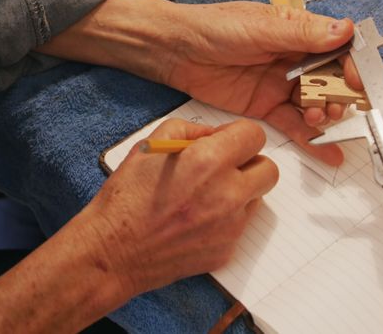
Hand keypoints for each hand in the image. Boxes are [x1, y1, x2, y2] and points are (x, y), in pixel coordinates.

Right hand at [78, 118, 277, 297]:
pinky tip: (194, 221)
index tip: (225, 142)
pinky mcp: (227, 251)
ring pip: (256, 199)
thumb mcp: (151, 145)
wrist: (114, 251)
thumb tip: (215, 134)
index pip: (255, 136)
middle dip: (250, 164)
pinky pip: (239, 227)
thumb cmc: (127, 197)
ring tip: (202, 197)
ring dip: (238, 193)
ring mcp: (230, 227)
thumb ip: (190, 130)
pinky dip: (224, 220)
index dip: (239, 136)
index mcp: (209, 161)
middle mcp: (228, 194)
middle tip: (223, 168)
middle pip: (268, 170)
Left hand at [157, 0, 358, 165]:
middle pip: (333, 79)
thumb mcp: (261, 28)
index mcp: (299, 31)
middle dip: (342, 95)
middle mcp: (296, 58)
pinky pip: (295, 124)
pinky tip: (328, 152)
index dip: (354, 65)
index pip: (340, 47)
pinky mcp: (267, 107)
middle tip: (336, 105)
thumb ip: (302, 35)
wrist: (177, 50)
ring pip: (317, 103)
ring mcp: (283, 84)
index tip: (358, 81)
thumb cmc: (215, 28)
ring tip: (318, 118)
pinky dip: (312, 139)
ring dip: (326, 114)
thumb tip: (344, 30)